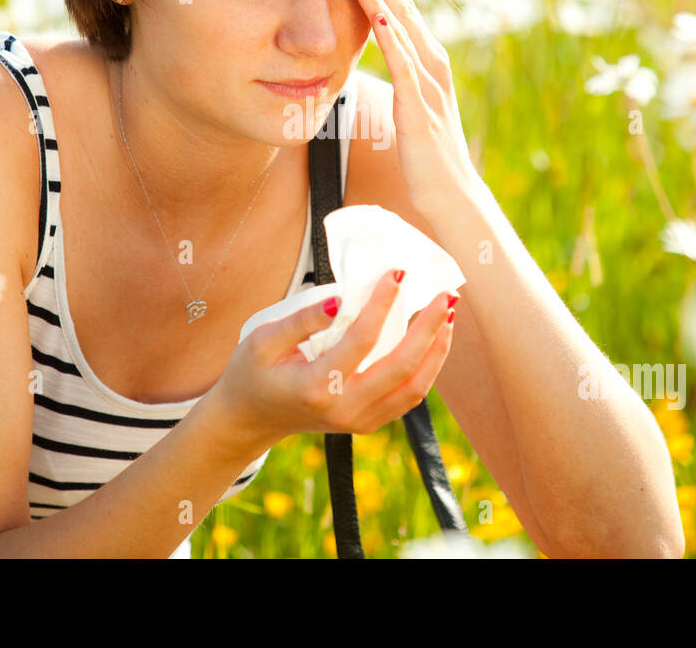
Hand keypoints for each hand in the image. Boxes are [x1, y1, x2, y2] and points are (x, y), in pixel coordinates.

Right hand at [213, 268, 456, 447]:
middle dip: (428, 327)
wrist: (249, 419)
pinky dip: (428, 367)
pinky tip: (433, 339)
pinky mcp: (367, 423)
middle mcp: (344, 409)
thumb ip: (301, 320)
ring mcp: (359, 421)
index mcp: (316, 387)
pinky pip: (408, 396)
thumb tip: (340, 298)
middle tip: (444, 293)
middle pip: (402, 368)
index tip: (397, 274)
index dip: (383, 305)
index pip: (362, 341)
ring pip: (415, 388)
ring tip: (447, 313)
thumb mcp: (262, 340)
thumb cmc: (252, 372)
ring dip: (437, 349)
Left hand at [349, 0, 480, 222]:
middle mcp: (434, 72)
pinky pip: (404, 66)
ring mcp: (430, 89)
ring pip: (404, 32)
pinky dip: (391, 37)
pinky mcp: (420, 110)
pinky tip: (376, 14)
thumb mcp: (413, 116)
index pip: (407, 21)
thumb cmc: (429, 163)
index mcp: (430, 72)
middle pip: (408, 16)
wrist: (453, 200)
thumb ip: (403, 91)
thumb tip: (380, 75)